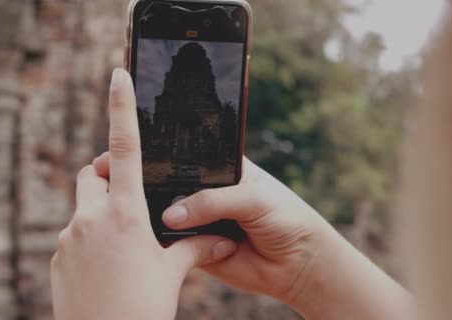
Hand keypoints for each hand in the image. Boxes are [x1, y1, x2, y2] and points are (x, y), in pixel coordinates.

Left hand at [50, 69, 236, 319]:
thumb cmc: (142, 309)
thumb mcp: (171, 273)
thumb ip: (194, 247)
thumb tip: (222, 239)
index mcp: (124, 214)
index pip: (125, 148)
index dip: (122, 107)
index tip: (118, 75)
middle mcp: (90, 218)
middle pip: (92, 176)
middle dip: (106, 178)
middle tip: (129, 200)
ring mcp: (67, 238)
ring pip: (82, 209)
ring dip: (99, 214)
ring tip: (123, 247)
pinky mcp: (57, 258)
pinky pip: (72, 236)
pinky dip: (89, 241)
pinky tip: (107, 269)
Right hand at [159, 160, 413, 318]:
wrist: (298, 265)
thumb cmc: (285, 219)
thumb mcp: (252, 200)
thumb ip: (212, 202)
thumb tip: (171, 215)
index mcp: (221, 169)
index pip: (190, 158)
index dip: (172, 159)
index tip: (152, 161)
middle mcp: (206, 193)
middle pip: (172, 187)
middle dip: (165, 192)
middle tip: (157, 195)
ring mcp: (198, 221)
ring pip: (169, 218)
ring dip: (168, 222)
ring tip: (174, 222)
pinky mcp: (195, 249)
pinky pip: (176, 247)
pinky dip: (175, 247)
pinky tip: (180, 242)